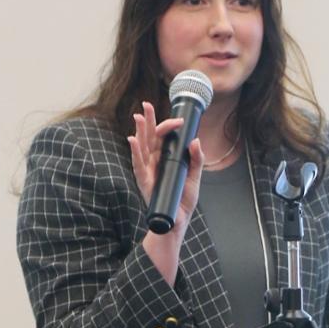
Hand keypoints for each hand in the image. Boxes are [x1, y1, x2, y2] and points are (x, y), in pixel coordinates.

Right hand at [128, 101, 203, 236]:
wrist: (178, 222)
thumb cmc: (183, 200)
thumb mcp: (194, 177)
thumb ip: (196, 159)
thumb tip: (195, 141)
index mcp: (165, 160)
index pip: (163, 139)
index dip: (166, 126)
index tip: (177, 119)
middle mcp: (154, 164)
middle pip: (149, 139)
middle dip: (147, 122)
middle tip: (146, 105)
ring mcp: (147, 172)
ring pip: (142, 148)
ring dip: (139, 132)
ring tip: (138, 117)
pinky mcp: (144, 182)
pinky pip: (138, 165)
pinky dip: (135, 152)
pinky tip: (132, 140)